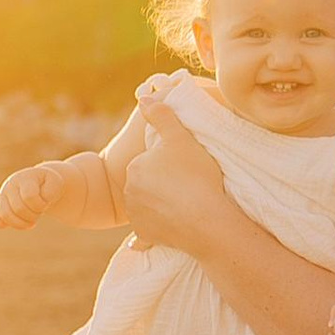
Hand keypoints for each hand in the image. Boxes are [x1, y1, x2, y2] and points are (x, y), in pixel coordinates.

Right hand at [0, 163, 68, 229]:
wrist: (40, 183)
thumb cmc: (48, 185)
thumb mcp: (56, 184)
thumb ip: (51, 190)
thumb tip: (41, 198)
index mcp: (24, 178)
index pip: (29, 197)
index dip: (40, 205)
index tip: (46, 203)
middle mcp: (10, 185)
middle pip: (18, 208)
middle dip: (33, 215)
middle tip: (40, 212)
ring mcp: (2, 195)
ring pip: (5, 216)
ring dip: (22, 223)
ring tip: (31, 220)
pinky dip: (2, 224)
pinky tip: (17, 223)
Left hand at [117, 100, 230, 253]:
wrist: (205, 221)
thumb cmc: (195, 176)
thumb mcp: (181, 138)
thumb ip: (162, 116)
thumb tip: (144, 98)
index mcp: (134, 167)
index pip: (151, 160)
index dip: (170, 162)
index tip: (187, 167)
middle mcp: (129, 192)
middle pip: (148, 182)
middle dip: (163, 183)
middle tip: (189, 185)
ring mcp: (136, 216)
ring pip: (148, 205)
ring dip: (160, 206)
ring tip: (186, 205)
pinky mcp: (145, 235)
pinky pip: (149, 230)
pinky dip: (158, 228)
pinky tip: (172, 227)